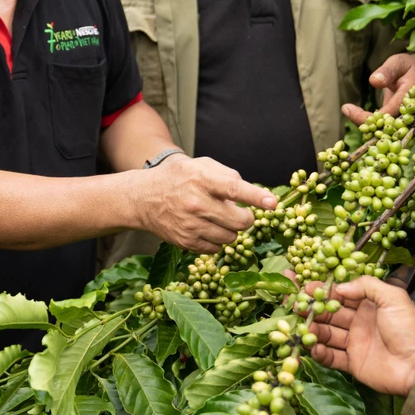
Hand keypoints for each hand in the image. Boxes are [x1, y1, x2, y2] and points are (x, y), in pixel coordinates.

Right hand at [135, 156, 275, 253]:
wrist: (142, 198)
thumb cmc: (176, 178)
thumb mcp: (199, 165)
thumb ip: (227, 175)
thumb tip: (252, 194)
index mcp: (200, 179)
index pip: (234, 189)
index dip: (256, 197)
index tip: (273, 203)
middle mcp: (195, 203)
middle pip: (239, 221)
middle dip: (246, 218)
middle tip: (240, 213)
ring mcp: (190, 225)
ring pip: (231, 238)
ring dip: (231, 230)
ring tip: (217, 219)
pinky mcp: (185, 241)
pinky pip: (216, 249)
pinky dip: (217, 241)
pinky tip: (206, 228)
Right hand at [303, 277, 414, 396]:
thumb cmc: (409, 330)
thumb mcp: (394, 298)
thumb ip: (367, 286)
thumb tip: (339, 287)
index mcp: (367, 306)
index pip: (339, 294)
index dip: (321, 290)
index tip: (304, 286)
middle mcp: (358, 323)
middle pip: (328, 313)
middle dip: (311, 309)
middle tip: (296, 306)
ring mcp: (354, 343)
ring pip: (326, 334)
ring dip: (312, 330)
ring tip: (301, 327)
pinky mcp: (353, 363)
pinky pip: (331, 357)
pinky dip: (319, 352)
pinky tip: (312, 346)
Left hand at [343, 53, 414, 123]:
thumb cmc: (408, 66)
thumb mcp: (399, 63)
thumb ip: (388, 71)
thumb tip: (374, 81)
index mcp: (410, 96)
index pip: (389, 112)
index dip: (369, 116)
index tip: (349, 109)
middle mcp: (409, 110)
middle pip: (386, 125)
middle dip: (364, 121)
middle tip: (346, 109)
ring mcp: (403, 116)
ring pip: (383, 127)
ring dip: (364, 122)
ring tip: (348, 109)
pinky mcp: (397, 116)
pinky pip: (383, 123)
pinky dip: (368, 120)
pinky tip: (354, 111)